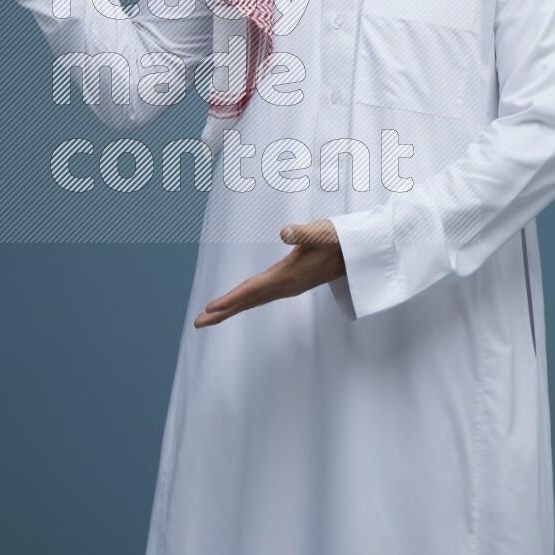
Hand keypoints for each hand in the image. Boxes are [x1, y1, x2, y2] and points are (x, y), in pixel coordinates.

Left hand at [193, 219, 345, 327]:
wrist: (357, 254)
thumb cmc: (337, 240)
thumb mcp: (321, 232)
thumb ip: (303, 232)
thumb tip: (284, 232)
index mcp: (288, 275)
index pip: (253, 289)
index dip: (231, 298)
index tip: (211, 308)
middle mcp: (285, 285)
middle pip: (248, 301)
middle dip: (222, 311)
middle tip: (197, 323)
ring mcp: (287, 286)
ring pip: (252, 300)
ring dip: (230, 308)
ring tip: (208, 317)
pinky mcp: (288, 283)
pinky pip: (259, 296)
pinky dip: (243, 301)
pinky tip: (235, 303)